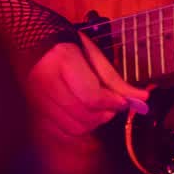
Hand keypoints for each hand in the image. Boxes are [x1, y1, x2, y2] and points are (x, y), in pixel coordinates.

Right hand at [26, 34, 147, 143]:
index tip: (123, 101)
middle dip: (105, 114)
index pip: (91, 97)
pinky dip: (80, 128)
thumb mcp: (93, 54)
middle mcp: (47, 83)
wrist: (30, 42)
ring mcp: (39, 100)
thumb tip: (142, 98)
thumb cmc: (67, 44)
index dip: (112, 103)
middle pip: (84, 115)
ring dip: (94, 123)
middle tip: (114, 104)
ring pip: (73, 127)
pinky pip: (62, 131)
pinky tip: (86, 115)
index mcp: (63, 62)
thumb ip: (115, 79)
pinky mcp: (36, 110)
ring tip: (101, 108)